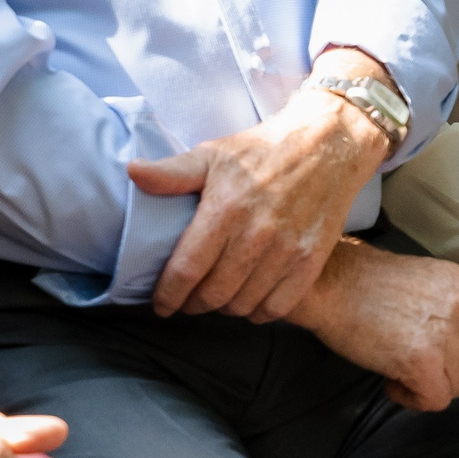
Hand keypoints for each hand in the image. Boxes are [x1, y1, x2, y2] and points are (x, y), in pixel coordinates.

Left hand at [130, 83, 391, 320]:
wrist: (328, 145)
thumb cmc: (263, 150)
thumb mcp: (214, 154)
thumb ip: (172, 173)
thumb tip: (131, 172)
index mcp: (225, 209)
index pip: (186, 270)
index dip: (168, 295)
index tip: (161, 304)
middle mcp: (256, 234)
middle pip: (213, 294)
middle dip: (194, 304)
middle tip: (188, 300)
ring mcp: (286, 250)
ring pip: (243, 304)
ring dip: (224, 308)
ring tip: (218, 297)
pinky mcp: (310, 260)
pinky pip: (277, 306)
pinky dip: (258, 312)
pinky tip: (250, 300)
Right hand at [287, 239, 458, 411]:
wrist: (329, 285)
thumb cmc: (368, 286)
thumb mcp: (427, 282)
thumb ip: (454, 309)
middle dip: (454, 375)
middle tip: (422, 367)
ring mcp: (444, 334)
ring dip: (430, 386)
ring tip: (400, 369)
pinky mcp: (422, 360)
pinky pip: (436, 400)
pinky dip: (413, 400)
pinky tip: (391, 383)